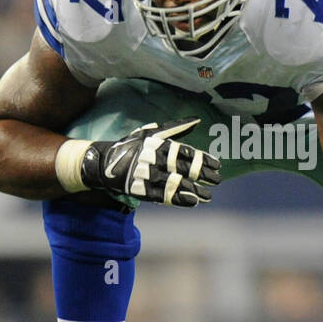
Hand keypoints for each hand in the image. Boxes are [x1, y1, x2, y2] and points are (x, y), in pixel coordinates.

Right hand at [78, 118, 220, 206]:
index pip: (186, 153)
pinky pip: (163, 195)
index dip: (203, 160)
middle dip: (203, 175)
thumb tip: (197, 120)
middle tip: (217, 181)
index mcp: (158, 144)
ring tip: (208, 196)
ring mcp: (147, 175)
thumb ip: (175, 128)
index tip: (217, 166)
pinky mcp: (140, 190)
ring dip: (194, 190)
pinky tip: (192, 202)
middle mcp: (154, 159)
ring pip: (176, 184)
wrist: (104, 163)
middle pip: (184, 169)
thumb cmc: (132, 145)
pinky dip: (179, 199)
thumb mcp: (152, 133)